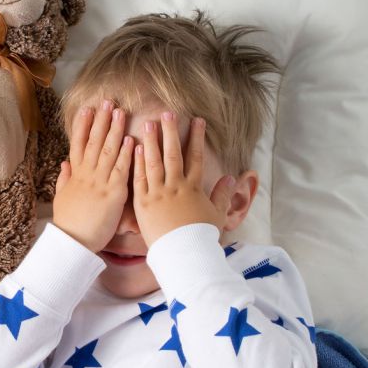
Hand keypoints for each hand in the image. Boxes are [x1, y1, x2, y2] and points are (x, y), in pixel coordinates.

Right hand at [53, 100, 133, 252]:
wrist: (73, 242)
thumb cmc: (69, 223)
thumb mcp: (62, 198)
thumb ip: (65, 179)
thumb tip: (64, 164)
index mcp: (75, 175)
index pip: (77, 144)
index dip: (82, 124)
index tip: (86, 108)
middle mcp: (86, 174)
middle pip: (93, 141)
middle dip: (100, 120)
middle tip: (107, 101)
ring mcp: (99, 182)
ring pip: (107, 150)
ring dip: (114, 129)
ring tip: (119, 111)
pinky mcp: (113, 193)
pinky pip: (120, 169)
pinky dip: (125, 154)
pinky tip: (131, 139)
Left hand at [132, 111, 233, 246]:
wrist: (183, 254)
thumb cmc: (200, 237)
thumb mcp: (216, 215)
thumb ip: (223, 195)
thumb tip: (232, 177)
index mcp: (194, 188)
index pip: (196, 157)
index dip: (197, 137)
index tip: (198, 120)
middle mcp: (176, 186)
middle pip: (174, 153)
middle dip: (171, 132)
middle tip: (168, 113)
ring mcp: (159, 194)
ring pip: (155, 162)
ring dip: (152, 141)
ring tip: (149, 123)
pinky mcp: (143, 203)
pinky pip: (139, 178)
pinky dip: (137, 162)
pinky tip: (134, 147)